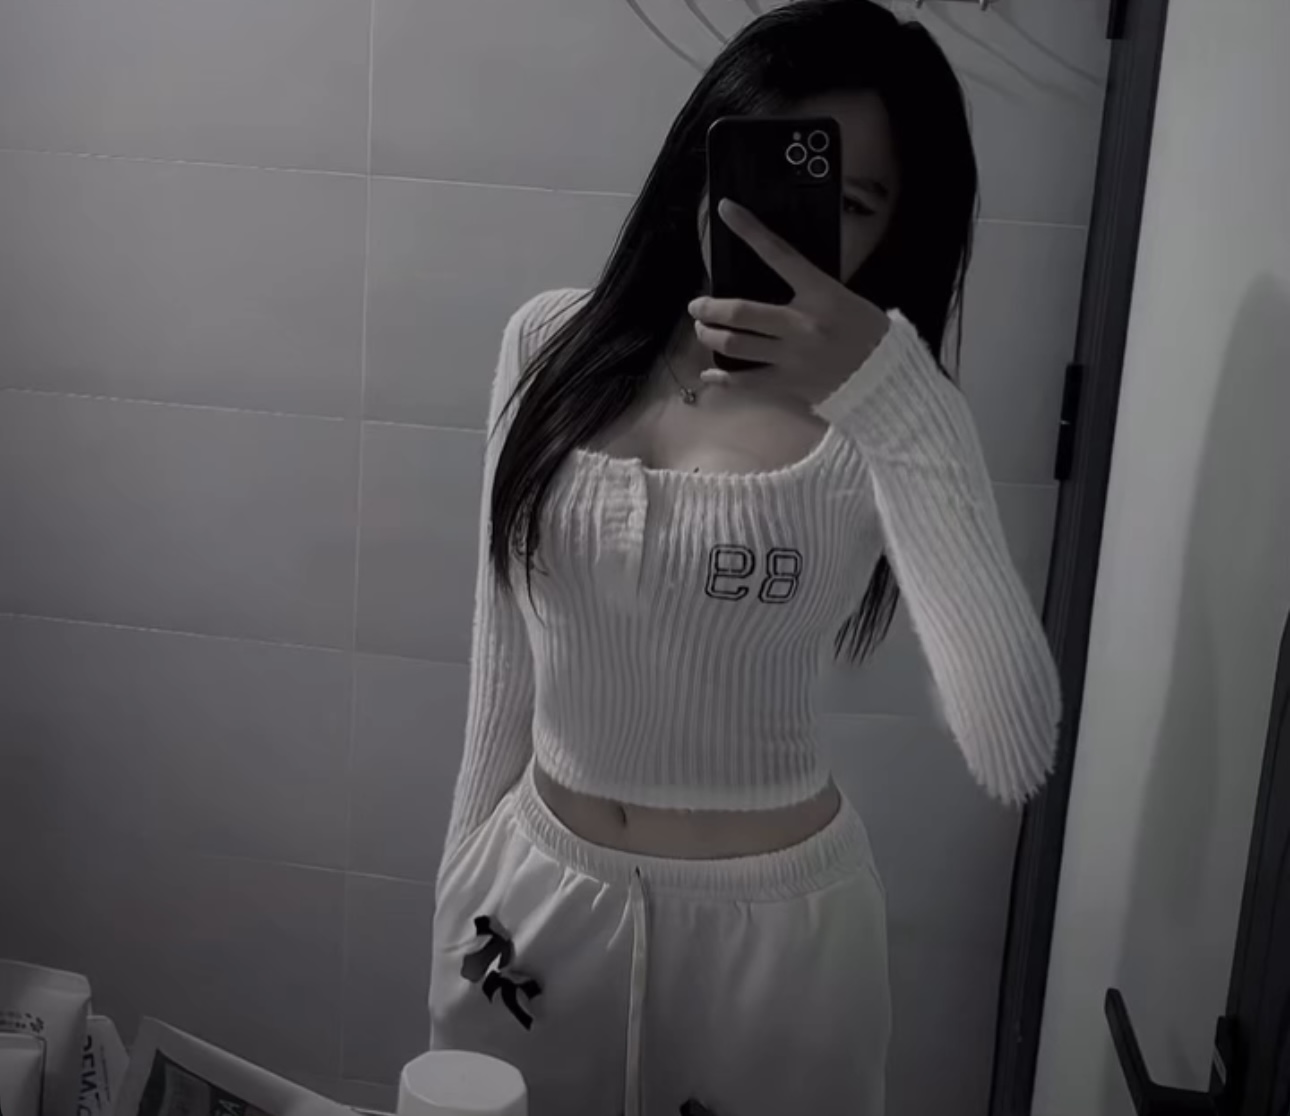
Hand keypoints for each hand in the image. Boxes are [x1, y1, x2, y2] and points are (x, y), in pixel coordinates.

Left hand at [688, 198, 890, 405]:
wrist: (887, 378)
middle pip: (741, 312)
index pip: (779, 254)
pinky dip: (723, 380)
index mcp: (821, 293)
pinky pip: (746, 383)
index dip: (750, 230)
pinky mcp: (790, 385)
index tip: (726, 209)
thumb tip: (778, 275)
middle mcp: (802, 324)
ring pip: (736, 346)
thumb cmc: (868, 333)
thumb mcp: (845, 298)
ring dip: (711, 337)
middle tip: (697, 305)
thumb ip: (811, 289)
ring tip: (703, 330)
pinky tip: (709, 374)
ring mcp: (793, 357)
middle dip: (710, 307)